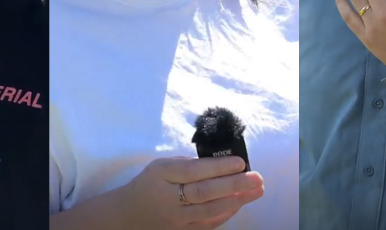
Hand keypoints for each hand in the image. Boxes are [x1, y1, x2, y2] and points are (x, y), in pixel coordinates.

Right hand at [117, 156, 263, 228]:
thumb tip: (220, 164)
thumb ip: (185, 164)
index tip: (240, 162)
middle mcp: (168, 199)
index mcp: (161, 175)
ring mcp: (176, 220)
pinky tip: (240, 204)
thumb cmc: (149, 185)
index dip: (218, 167)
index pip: (193, 171)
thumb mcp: (160, 167)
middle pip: (204, 192)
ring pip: (209, 211)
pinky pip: (208, 224)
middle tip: (257, 178)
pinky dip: (226, 213)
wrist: (128, 216)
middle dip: (233, 184)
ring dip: (236, 201)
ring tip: (256, 191)